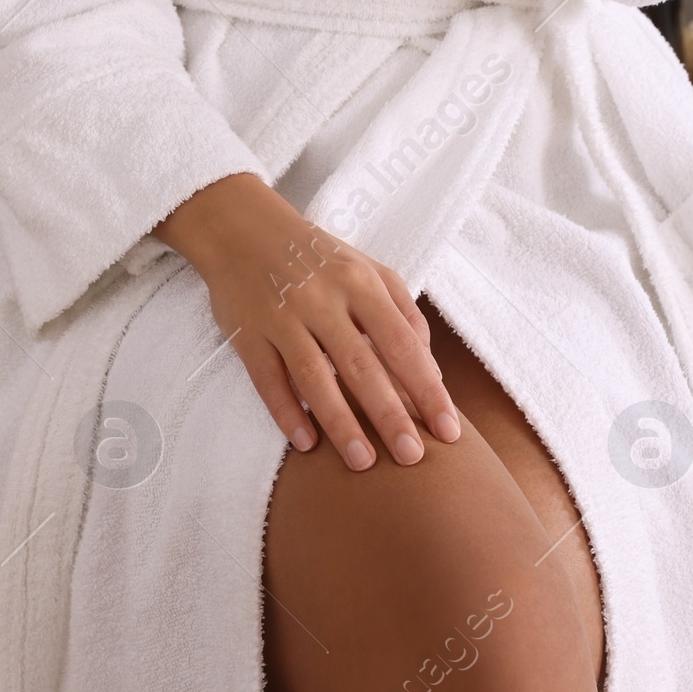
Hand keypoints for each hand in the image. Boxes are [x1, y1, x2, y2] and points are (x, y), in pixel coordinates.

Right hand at [154, 172, 461, 468]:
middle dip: (389, 414)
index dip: (427, 388)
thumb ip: (404, 314)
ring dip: (340, 422)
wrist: (243, 229)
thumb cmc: (318, 258)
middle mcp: (323, 299)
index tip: (449, 430)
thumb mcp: (368, 270)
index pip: (401, 342)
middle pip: (361, 364)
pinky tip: (306, 443)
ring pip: (313, 376)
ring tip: (363, 462)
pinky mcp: (248, 333)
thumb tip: (431, 372)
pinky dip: (286, 411)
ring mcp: (283, 316)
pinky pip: (268, 378)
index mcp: (360, 282)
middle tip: (412, 458)